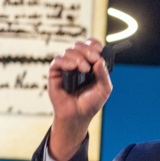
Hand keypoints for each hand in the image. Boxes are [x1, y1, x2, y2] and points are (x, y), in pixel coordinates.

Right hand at [47, 38, 112, 160]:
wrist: (78, 116)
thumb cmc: (91, 103)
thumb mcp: (104, 90)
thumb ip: (104, 75)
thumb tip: (100, 60)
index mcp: (90, 64)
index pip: (90, 46)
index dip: (94, 44)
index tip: (99, 49)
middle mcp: (77, 63)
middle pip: (79, 46)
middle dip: (87, 50)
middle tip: (93, 58)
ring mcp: (66, 67)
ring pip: (69, 51)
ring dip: (78, 57)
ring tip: (84, 69)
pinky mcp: (55, 73)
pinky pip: (57, 61)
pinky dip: (65, 61)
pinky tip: (72, 67)